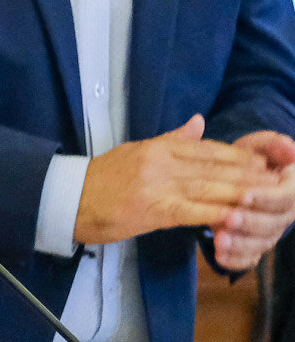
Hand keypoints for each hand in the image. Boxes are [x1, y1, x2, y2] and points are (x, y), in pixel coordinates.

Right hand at [75, 115, 277, 245]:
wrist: (68, 199)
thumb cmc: (101, 179)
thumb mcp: (135, 151)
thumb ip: (171, 139)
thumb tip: (199, 122)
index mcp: (158, 147)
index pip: (208, 149)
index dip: (240, 157)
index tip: (265, 164)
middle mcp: (161, 162)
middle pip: (215, 167)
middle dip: (250, 176)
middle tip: (279, 182)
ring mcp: (158, 186)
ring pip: (210, 188)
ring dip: (243, 194)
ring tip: (268, 198)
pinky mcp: (154, 210)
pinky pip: (194, 212)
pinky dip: (218, 215)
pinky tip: (237, 218)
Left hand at [212, 130, 294, 271]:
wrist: (234, 176)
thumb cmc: (249, 159)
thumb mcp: (260, 147)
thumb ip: (273, 145)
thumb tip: (289, 147)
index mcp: (289, 191)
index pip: (285, 198)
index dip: (267, 198)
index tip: (245, 195)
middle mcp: (283, 215)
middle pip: (272, 225)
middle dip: (250, 222)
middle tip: (228, 218)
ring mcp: (268, 232)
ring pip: (260, 244)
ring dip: (241, 244)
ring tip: (220, 240)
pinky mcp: (253, 246)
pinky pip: (248, 258)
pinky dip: (235, 260)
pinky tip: (219, 256)